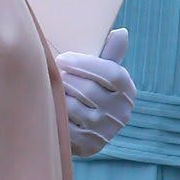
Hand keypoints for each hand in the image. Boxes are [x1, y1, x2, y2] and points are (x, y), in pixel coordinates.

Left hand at [56, 27, 136, 156]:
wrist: (88, 126)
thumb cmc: (93, 87)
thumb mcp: (104, 69)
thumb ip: (111, 52)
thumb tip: (121, 32)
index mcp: (127, 89)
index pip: (110, 73)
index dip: (83, 64)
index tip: (61, 58)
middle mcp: (121, 113)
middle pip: (89, 90)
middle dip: (67, 79)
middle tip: (54, 73)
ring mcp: (105, 132)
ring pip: (74, 108)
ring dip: (59, 95)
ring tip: (52, 87)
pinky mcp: (89, 146)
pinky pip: (66, 127)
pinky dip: (56, 114)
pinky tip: (52, 105)